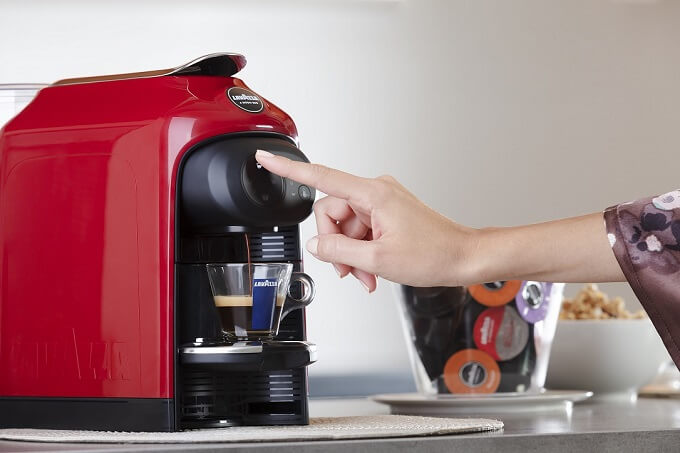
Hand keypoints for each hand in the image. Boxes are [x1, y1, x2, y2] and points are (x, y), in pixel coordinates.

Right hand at [255, 150, 479, 290]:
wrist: (463, 256)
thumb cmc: (434, 253)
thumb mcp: (378, 260)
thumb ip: (339, 251)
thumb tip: (316, 246)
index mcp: (372, 194)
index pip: (321, 177)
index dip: (289, 169)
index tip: (267, 158)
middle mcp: (375, 192)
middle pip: (331, 214)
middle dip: (336, 246)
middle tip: (349, 272)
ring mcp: (382, 202)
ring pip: (346, 227)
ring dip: (351, 254)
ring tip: (367, 276)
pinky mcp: (387, 213)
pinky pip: (361, 230)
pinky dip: (362, 252)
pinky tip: (372, 270)